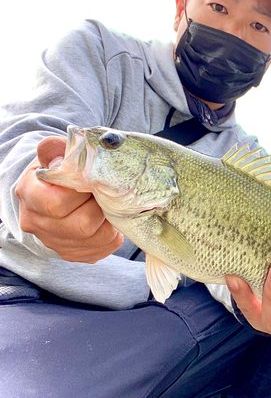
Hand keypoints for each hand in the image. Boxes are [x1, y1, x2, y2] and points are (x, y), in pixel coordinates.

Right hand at [15, 136, 122, 262]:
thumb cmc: (58, 172)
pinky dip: (114, 233)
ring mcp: (55, 243)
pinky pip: (105, 247)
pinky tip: (108, 220)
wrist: (54, 196)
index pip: (57, 204)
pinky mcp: (74, 254)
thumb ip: (59, 148)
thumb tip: (70, 143)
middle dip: (101, 208)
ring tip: (109, 205)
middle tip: (106, 194)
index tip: (92, 182)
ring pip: (98, 238)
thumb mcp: (55, 155)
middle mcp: (37, 224)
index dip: (82, 192)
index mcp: (30, 195)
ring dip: (110, 220)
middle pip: (82, 225)